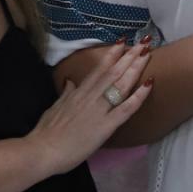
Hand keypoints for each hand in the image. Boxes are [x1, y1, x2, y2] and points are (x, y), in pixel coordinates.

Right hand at [27, 44, 151, 175]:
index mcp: (79, 93)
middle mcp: (90, 97)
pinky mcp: (106, 126)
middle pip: (113, 72)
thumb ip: (66, 94)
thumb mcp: (56, 107)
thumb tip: (70, 82)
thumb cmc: (47, 132)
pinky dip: (139, 96)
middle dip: (130, 56)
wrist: (43, 150)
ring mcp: (99, 110)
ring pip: (120, 84)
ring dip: (136, 68)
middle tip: (145, 41)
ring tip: (148, 53)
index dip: (112, 54)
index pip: (98, 69)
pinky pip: (126, 108)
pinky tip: (150, 84)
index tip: (123, 41)